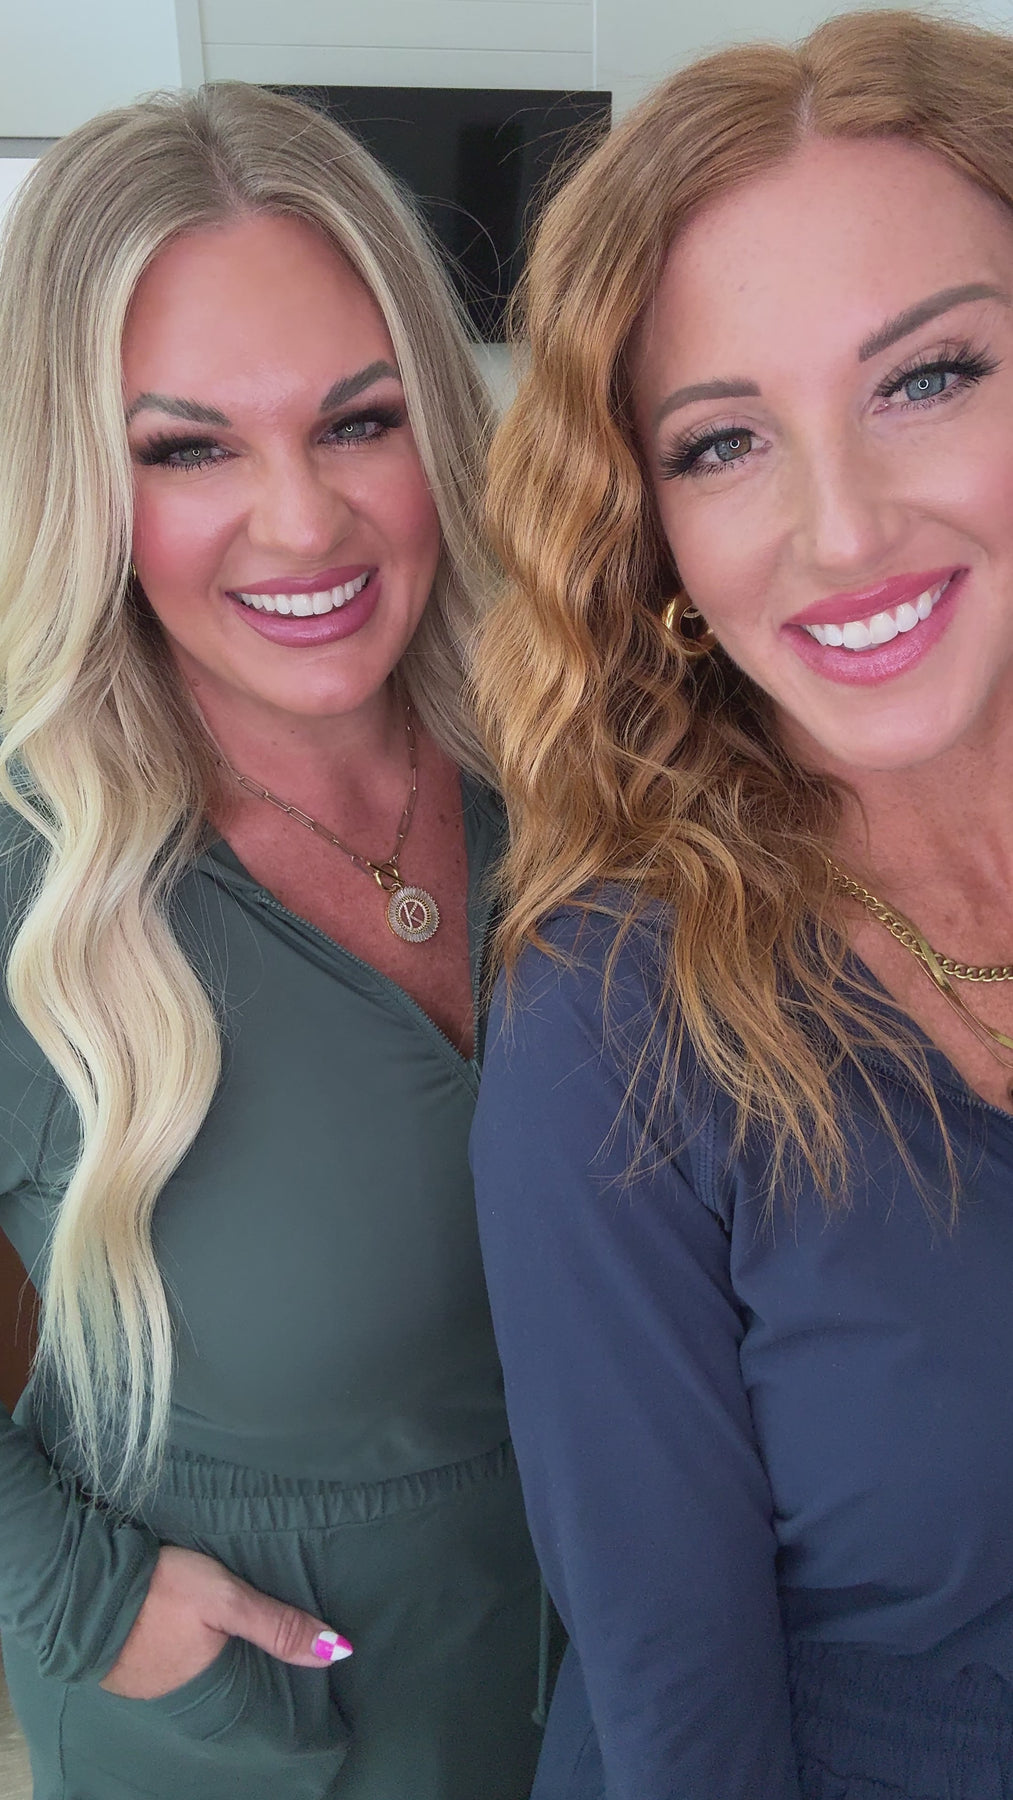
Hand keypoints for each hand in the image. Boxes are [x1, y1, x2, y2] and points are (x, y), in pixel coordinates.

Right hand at [100, 1545, 352, 1698]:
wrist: (83, 1582)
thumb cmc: (161, 1590)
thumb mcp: (227, 1598)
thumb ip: (278, 1625)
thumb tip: (338, 1651)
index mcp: (209, 1688)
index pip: (254, 1695)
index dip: (275, 1679)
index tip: (299, 1667)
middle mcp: (180, 1697)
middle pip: (225, 1683)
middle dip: (244, 1665)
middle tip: (263, 1640)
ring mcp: (150, 1684)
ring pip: (195, 1672)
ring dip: (211, 1656)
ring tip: (229, 1633)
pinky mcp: (126, 1665)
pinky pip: (166, 1662)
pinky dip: (180, 1648)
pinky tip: (185, 1629)